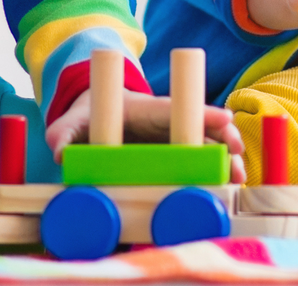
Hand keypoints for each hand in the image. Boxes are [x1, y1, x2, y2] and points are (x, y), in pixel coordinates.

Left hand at [43, 88, 245, 163]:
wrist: (101, 116)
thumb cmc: (92, 116)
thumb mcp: (76, 121)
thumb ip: (64, 131)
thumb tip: (58, 151)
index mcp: (149, 110)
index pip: (178, 108)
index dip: (202, 113)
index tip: (224, 117)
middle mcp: (170, 124)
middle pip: (204, 128)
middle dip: (224, 140)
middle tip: (237, 158)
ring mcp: (178, 141)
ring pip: (211, 147)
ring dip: (228, 162)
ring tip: (239, 179)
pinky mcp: (180, 159)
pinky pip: (205, 164)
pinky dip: (219, 174)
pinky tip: (231, 189)